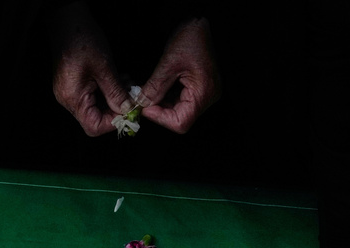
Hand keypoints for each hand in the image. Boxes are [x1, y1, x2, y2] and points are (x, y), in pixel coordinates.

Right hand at [49, 1, 131, 136]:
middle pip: (95, 119)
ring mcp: (70, 92)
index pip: (94, 127)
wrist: (67, 18)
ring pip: (97, 107)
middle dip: (116, 109)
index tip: (129, 111)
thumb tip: (127, 111)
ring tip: (126, 83)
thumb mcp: (104, 67)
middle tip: (131, 96)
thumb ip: (115, 93)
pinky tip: (118, 79)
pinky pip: (94, 96)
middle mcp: (68, 99)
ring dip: (115, 98)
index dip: (114, 122)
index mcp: (72, 97)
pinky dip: (108, 91)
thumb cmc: (81, 39)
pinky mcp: (75, 84)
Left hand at [140, 18, 220, 133]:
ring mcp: (205, 94)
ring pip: (180, 111)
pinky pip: (183, 101)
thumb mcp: (169, 62)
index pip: (181, 122)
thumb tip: (142, 103)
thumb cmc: (191, 38)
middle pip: (181, 119)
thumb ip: (155, 86)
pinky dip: (168, 98)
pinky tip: (160, 87)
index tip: (145, 108)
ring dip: (163, 104)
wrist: (201, 23)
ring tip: (150, 91)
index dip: (161, 118)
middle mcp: (207, 98)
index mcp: (203, 93)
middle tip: (144, 100)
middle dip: (160, 111)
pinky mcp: (200, 89)